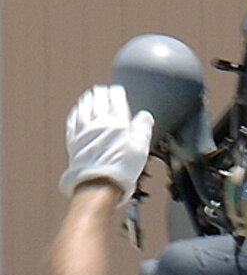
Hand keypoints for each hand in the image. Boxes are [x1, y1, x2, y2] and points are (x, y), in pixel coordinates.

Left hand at [59, 85, 153, 202]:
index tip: (118, 91)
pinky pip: (74, 118)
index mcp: (117, 122)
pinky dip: (77, 111)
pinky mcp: (74, 138)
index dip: (117, 93)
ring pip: (84, 106)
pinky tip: (79, 110)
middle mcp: (98, 121)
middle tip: (104, 90)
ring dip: (88, 98)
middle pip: (98, 99)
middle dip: (102, 93)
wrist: (99, 183)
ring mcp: (84, 129)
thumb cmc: (122, 168)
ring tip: (91, 96)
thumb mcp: (140, 148)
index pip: (115, 99)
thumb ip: (143, 129)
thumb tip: (145, 116)